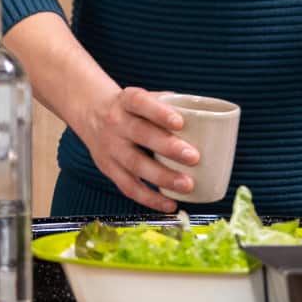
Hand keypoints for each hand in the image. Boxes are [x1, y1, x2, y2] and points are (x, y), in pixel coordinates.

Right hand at [76, 85, 200, 212]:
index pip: (140, 103)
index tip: (180, 122)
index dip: (159, 112)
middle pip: (140, 134)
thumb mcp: (143, 97)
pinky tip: (169, 204)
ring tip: (187, 185)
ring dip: (162, 176)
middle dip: (167, 147)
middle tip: (194, 157)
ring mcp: (110, 147)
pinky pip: (128, 186)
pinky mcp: (108, 168)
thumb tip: (211, 121)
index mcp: (126, 101)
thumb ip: (170, 105)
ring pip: (134, 163)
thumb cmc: (130, 108)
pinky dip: (149, 198)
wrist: (91, 114)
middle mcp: (115, 123)